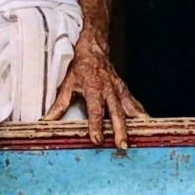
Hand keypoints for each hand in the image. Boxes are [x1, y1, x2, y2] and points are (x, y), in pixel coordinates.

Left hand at [43, 29, 145, 150]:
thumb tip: (46, 121)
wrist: (93, 49)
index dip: (95, 125)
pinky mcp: (125, 91)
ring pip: (130, 109)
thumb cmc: (79, 68)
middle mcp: (109, 90)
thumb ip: (59, 105)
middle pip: (116, 113)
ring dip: (135, 124)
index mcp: (93, 89)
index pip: (95, 110)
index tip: (97, 139)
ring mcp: (119, 90)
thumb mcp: (67, 84)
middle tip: (122, 144)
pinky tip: (148, 125)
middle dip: (120, 130)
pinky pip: (135, 104)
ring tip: (141, 136)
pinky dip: (142, 115)